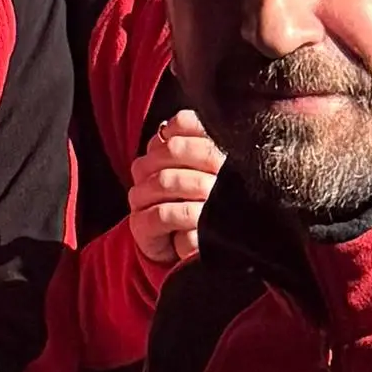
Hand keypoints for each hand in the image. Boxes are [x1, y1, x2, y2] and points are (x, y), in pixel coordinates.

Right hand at [128, 112, 223, 275]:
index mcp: (162, 146)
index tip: (229, 143)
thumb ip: (215, 147)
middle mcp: (146, 167)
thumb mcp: (212, 173)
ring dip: (196, 186)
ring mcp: (140, 195)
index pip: (179, 124)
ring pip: (165, 180)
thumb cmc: (205, 204)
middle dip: (205, 158)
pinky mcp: (140, 224)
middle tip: (229, 170)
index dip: (204, 131)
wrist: (188, 246)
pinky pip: (161, 214)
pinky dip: (184, 215)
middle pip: (171, 150)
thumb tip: (232, 126)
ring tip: (217, 194)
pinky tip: (203, 219)